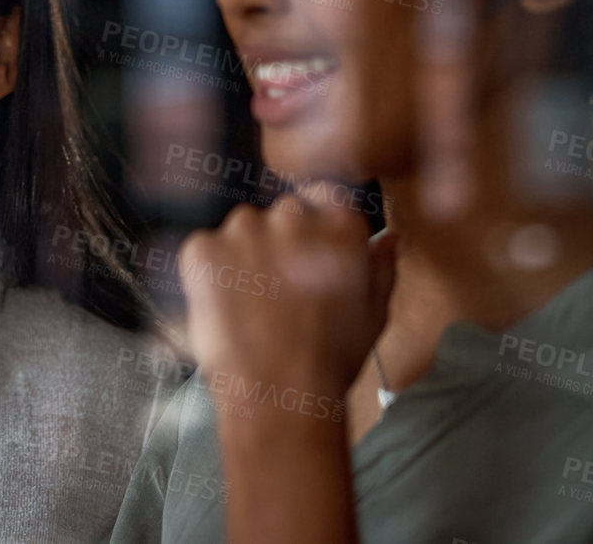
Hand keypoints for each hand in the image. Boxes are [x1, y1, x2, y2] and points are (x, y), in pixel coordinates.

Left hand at [180, 185, 396, 401]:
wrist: (280, 396)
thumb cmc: (331, 360)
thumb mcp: (374, 315)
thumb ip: (381, 268)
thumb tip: (389, 238)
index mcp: (339, 225)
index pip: (323, 197)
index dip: (314, 226)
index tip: (307, 254)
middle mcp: (291, 216)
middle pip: (281, 214)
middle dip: (279, 243)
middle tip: (279, 292)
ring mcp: (242, 229)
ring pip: (241, 230)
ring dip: (243, 254)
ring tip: (252, 305)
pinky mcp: (203, 249)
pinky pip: (204, 248)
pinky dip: (210, 272)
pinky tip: (225, 306)